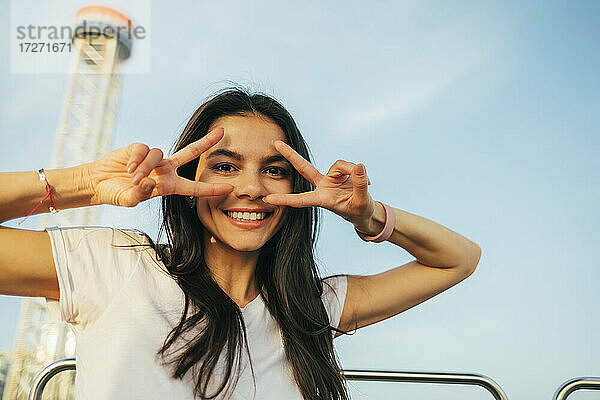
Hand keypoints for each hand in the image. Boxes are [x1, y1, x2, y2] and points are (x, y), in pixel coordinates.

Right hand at [87, 127, 233, 206]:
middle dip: (206, 142)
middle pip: (191, 153)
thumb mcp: (129, 200)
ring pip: (157, 155)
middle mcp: (165, 170)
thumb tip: (150, 181)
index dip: (211, 189)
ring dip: (144, 167)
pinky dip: (135, 159)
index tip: (229, 188)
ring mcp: (154, 158)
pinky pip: (143, 149)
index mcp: (170, 186)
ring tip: (132, 177)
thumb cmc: (117, 194)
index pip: (194, 188)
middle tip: (222, 132)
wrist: (98, 182)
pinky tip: (126, 167)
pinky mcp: (139, 148)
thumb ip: (140, 195)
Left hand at [263, 140, 375, 228]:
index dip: (285, 199)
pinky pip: (348, 165)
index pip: (301, 199)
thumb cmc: (359, 211)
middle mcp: (322, 187)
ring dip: (353, 172)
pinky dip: (359, 171)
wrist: (364, 211)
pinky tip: (367, 182)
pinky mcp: (338, 173)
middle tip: (275, 143)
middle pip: (304, 168)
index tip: (268, 199)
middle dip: (291, 155)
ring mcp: (329, 179)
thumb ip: (360, 184)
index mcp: (322, 200)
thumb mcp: (362, 202)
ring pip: (340, 165)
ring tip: (366, 183)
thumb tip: (360, 165)